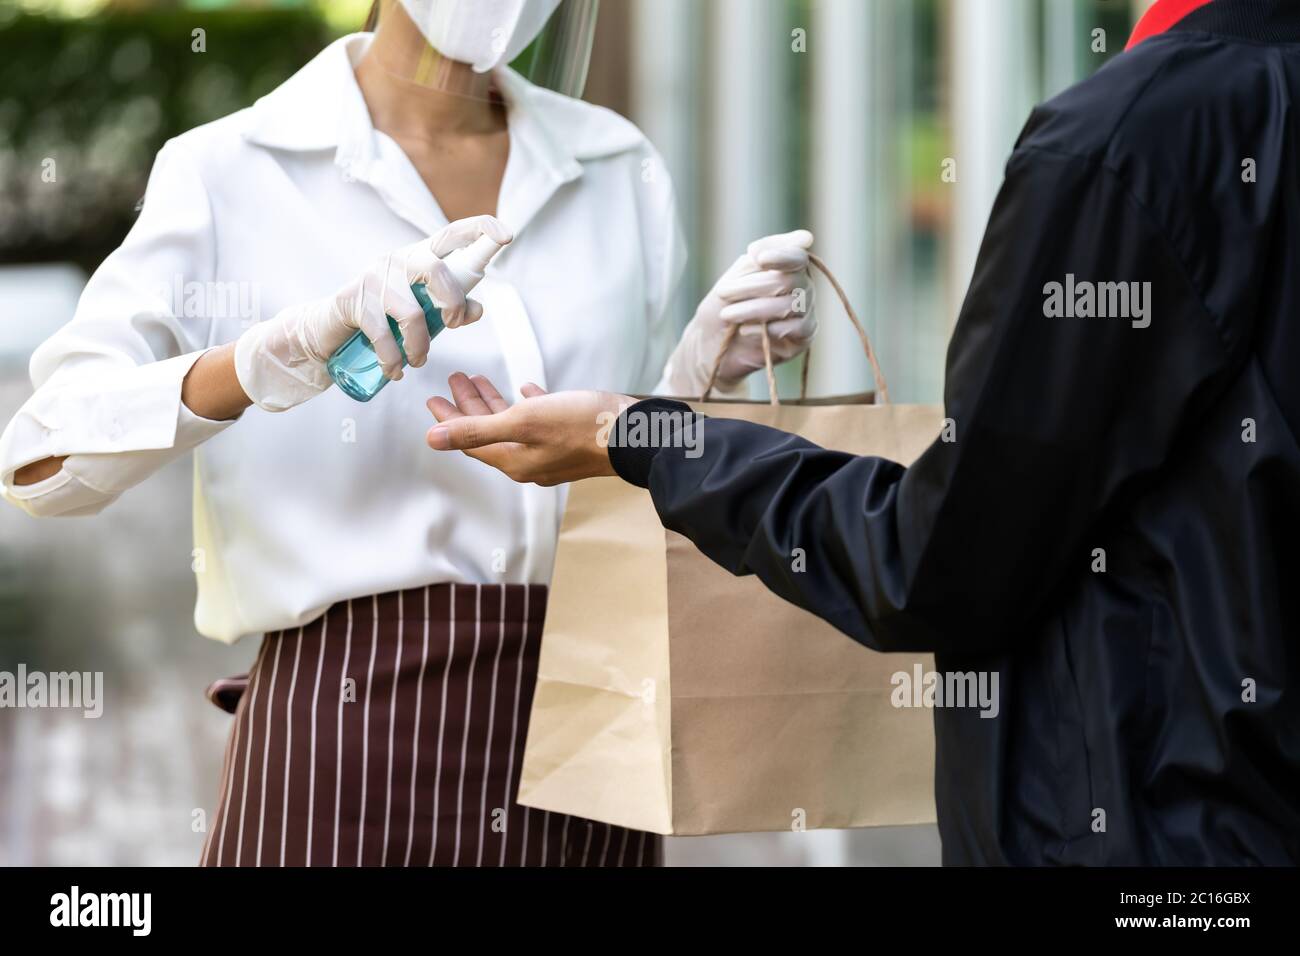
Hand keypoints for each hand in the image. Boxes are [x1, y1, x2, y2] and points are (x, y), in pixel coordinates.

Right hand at [234, 215, 511, 411]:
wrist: (327, 331)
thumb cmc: (384, 320)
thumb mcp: (423, 314)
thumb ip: (451, 310)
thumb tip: (479, 309)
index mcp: (419, 257)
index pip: (451, 235)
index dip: (480, 231)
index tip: (506, 235)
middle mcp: (396, 260)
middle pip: (436, 271)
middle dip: (453, 304)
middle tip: (452, 326)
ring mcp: (372, 277)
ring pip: (412, 313)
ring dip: (420, 347)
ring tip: (417, 361)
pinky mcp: (351, 299)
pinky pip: (383, 336)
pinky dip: (394, 361)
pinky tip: (395, 372)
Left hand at [426, 373, 633, 485]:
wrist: (634, 435)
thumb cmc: (581, 426)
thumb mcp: (523, 422)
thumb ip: (477, 430)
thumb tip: (433, 439)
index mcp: (515, 461)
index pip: (470, 441)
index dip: (449, 420)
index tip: (433, 399)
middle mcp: (530, 461)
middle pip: (489, 433)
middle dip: (469, 407)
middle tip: (454, 381)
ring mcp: (552, 452)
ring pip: (513, 426)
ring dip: (494, 403)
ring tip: (479, 380)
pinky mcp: (571, 439)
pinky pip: (540, 421)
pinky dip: (528, 405)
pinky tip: (526, 389)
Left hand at [661, 229, 816, 396]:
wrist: (712, 345)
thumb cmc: (724, 306)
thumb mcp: (737, 276)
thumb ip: (763, 257)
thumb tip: (805, 238)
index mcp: (789, 268)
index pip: (797, 257)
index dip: (781, 255)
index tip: (758, 258)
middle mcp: (804, 288)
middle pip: (789, 280)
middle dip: (752, 285)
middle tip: (722, 292)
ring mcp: (806, 312)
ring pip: (789, 304)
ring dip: (753, 309)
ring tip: (727, 314)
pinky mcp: (804, 337)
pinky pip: (795, 328)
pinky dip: (766, 328)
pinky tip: (744, 330)